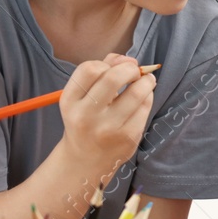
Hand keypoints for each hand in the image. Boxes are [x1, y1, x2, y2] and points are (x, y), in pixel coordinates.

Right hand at [59, 54, 155, 172]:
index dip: (108, 63)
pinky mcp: (128, 137)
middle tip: (134, 71)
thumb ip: (101, 71)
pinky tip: (143, 99)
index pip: (90, 69)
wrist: (85, 159)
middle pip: (114, 78)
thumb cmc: (87, 118)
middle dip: (130, 68)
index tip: (116, 66)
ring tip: (146, 81)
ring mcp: (108, 128)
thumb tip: (127, 59)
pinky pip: (145, 107)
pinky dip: (147, 97)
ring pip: (136, 92)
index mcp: (70, 101)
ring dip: (146, 81)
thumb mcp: (81, 97)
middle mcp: (86, 115)